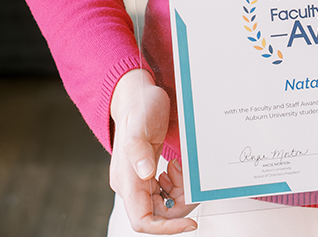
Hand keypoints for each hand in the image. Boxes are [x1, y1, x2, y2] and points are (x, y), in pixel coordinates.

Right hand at [109, 70, 198, 232]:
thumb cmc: (139, 106)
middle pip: (157, 215)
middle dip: (178, 204)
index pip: (142, 221)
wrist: (137, 94)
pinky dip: (175, 185)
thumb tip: (146, 174)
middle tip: (190, 182)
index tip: (190, 223)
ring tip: (180, 168)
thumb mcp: (140, 125)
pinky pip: (163, 192)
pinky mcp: (145, 174)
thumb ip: (139, 150)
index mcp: (127, 180)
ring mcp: (138, 180)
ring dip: (178, 193)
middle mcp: (130, 185)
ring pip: (162, 205)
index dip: (166, 227)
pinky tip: (175, 166)